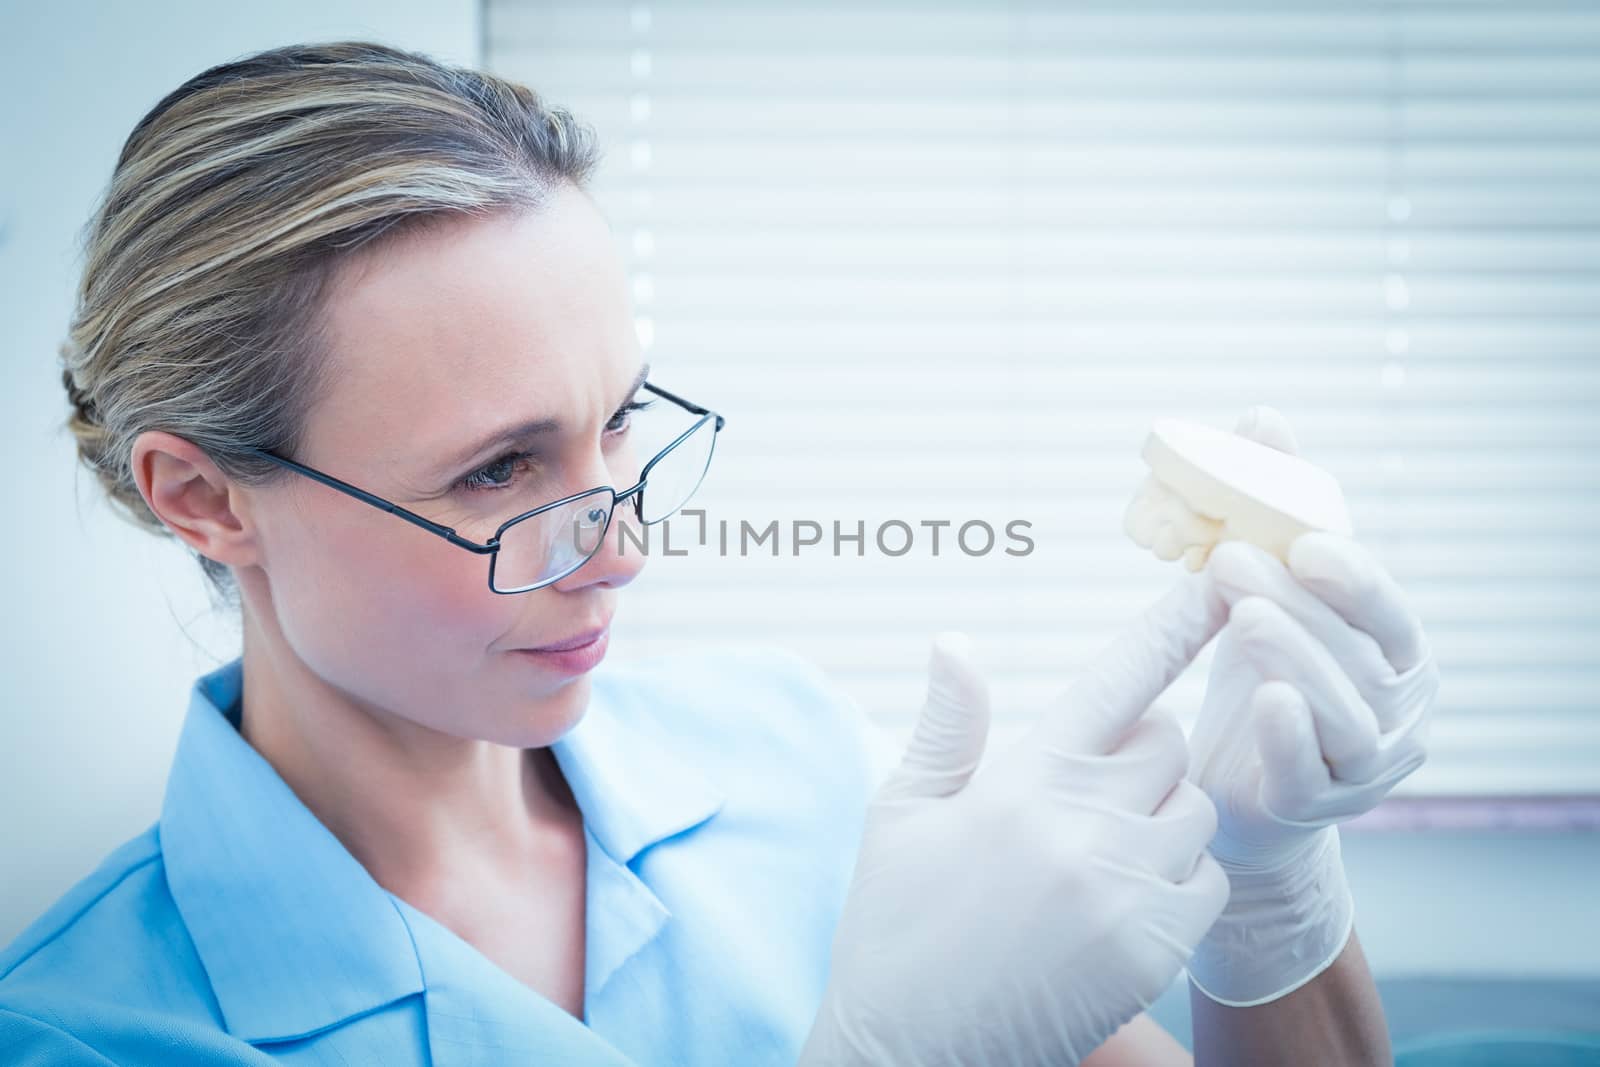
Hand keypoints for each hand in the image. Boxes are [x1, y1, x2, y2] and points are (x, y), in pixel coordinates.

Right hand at [798, 572, 1233, 1066]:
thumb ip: (947, 726)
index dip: (1174, 622)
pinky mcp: (1155, 948)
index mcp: (1022, 778)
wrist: (911, 1050)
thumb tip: (957, 641)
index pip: (1118, 678)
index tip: (1222, 580)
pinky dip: (1180, 877)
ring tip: (1097, 853)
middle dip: (1140, 750)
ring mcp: (1126, 888)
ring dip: (1162, 814)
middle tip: (1085, 789)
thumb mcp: (900, 814)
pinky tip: (1122, 899)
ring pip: (1196, 808)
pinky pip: (1208, 878)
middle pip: (1168, 741)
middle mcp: (1084, 824)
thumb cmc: (894, 925)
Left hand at [1185, 405, 1439, 1006]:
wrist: (1231, 789)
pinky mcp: (1316, 807)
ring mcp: (1363, 766)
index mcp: (1393, 653)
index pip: (1384, 609)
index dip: (1351, 574)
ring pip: (1340, 707)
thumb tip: (1265, 418)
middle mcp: (1395, 709)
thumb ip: (1276, 513)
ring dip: (1293, 655)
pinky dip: (1291, 736)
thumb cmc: (1257, 677)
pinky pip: (1310, 771)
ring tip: (1243, 615)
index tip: (1303, 540)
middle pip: (1358, 652)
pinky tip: (1265, 702)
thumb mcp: (1267, 593)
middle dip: (1298, 602)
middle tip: (1233, 559)